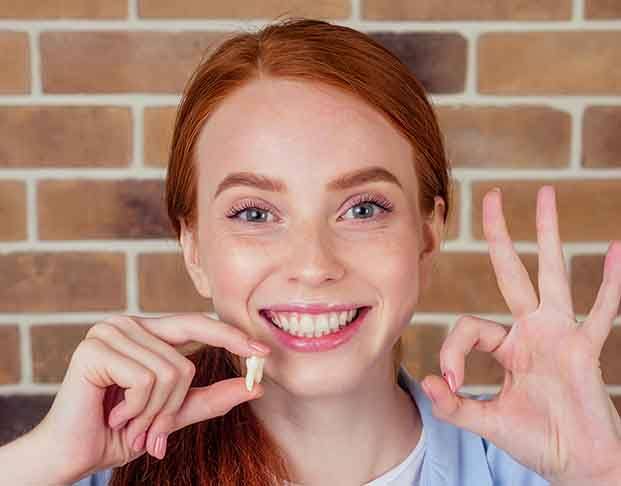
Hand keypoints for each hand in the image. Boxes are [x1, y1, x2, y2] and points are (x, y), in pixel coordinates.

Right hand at [33, 313, 270, 483]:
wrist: (72, 455)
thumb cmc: (120, 431)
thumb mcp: (174, 414)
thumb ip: (211, 398)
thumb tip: (255, 386)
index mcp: (147, 332)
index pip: (197, 324)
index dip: (231, 337)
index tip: (263, 353)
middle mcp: (129, 324)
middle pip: (186, 360)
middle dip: (174, 405)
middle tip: (154, 432)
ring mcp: (110, 331)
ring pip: (170, 372)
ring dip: (153, 413)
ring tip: (128, 423)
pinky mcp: (95, 348)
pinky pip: (146, 380)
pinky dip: (137, 409)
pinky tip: (113, 415)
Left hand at [421, 185, 620, 482]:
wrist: (576, 465)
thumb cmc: (535, 441)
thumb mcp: (486, 421)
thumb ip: (454, 406)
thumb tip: (425, 382)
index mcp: (506, 344)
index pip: (468, 326)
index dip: (452, 352)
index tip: (450, 383)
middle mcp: (532, 330)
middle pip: (512, 271)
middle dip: (500, 235)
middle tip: (491, 195)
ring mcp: (560, 334)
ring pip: (552, 274)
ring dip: (548, 235)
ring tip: (546, 194)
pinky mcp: (585, 349)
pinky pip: (601, 310)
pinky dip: (608, 282)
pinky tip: (614, 248)